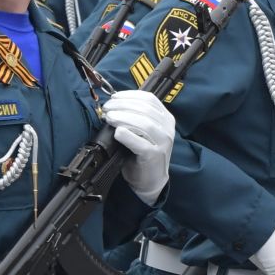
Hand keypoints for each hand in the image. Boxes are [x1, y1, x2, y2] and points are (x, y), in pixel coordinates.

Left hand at [100, 89, 175, 203]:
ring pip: (144, 123)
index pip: (149, 99)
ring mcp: (163, 142)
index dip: (130, 95)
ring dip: (122, 118)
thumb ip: (136, 116)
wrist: (150, 179)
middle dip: (122, 106)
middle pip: (145, 109)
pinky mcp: (154, 155)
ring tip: (109, 118)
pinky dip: (126, 135)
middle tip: (107, 109)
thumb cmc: (143, 153)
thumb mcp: (144, 131)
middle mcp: (167, 128)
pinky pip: (140, 142)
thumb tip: (114, 103)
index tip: (114, 98)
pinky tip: (117, 133)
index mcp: (166, 119)